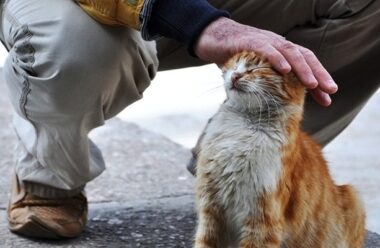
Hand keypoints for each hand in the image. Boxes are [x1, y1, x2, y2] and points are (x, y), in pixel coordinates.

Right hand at [194, 17, 337, 105]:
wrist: (212, 38)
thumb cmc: (233, 56)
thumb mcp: (252, 72)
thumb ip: (264, 84)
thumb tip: (272, 106)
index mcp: (280, 52)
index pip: (305, 64)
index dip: (318, 80)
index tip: (327, 99)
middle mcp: (277, 44)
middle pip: (304, 56)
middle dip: (319, 74)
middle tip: (330, 91)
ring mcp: (265, 41)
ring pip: (290, 52)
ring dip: (303, 68)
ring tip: (313, 84)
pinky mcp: (250, 41)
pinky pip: (266, 49)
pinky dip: (277, 59)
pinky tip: (286, 70)